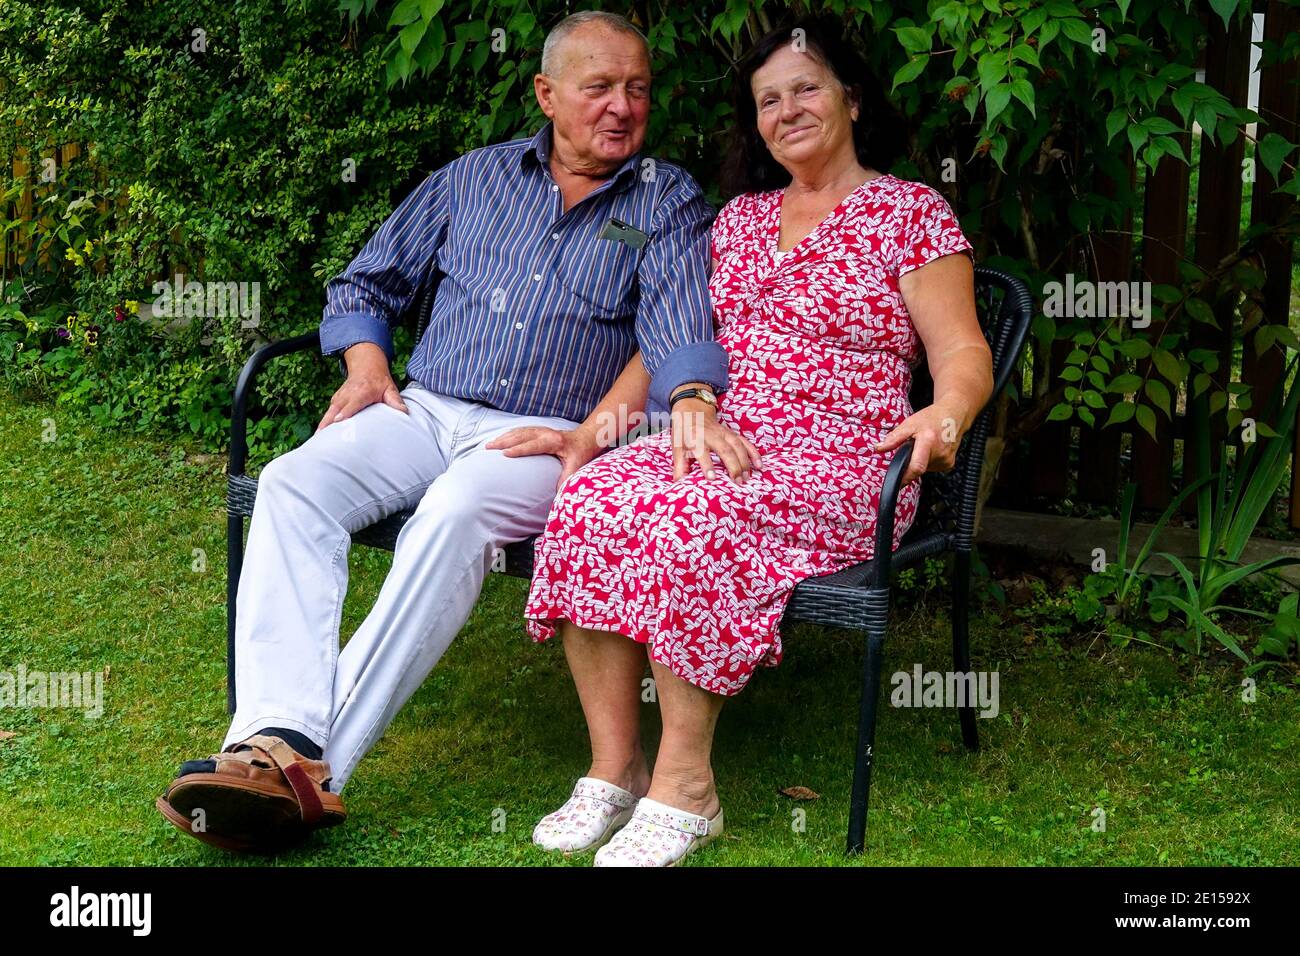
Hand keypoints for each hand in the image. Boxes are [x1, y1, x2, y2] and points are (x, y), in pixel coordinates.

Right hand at [316, 345, 408, 431]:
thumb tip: (404, 412)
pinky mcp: (335, 401)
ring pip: (329, 413)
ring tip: (317, 441)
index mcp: (361, 392)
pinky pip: (328, 413)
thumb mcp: (390, 388)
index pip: (352, 404)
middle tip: (322, 438)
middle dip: (328, 423)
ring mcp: (340, 397)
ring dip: (323, 425)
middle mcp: (347, 395)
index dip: (345, 412)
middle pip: (336, 410)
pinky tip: (320, 437)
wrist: (367, 366)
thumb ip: (395, 400)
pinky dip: (323, 424)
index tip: (338, 421)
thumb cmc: (379, 381)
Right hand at [485, 424, 602, 488]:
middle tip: (489, 448)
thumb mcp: (576, 466)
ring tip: (488, 445)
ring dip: (502, 438)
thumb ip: (567, 478)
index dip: (519, 449)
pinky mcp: (537, 430)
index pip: (533, 445)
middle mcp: (545, 433)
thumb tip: (558, 495)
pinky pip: (519, 431)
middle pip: (521, 436)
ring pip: (518, 432)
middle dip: (504, 442)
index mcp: (554, 441)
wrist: (585, 439)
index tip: (504, 454)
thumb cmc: (580, 454)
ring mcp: (540, 430)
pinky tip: (498, 441)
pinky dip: (507, 435)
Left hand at [671, 399, 762, 482]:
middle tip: (737, 482)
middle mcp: (712, 434)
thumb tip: (679, 483)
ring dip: (744, 462)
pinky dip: (753, 453)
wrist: (692, 410)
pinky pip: (745, 442)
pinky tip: (759, 465)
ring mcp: (724, 433)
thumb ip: (679, 466)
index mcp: (695, 438)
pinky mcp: (732, 433)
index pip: (702, 451)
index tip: (712, 478)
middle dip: (733, 466)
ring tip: (747, 478)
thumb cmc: (684, 432)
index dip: (707, 464)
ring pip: (738, 446)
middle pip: (725, 450)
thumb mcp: (677, 446)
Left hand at [872, 402, 967, 484]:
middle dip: (911, 461)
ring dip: (920, 460)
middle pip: (918, 468)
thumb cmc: (932, 418)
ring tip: (924, 446)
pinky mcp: (949, 464)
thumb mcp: (909, 424)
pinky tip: (932, 450)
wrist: (954, 415)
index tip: (897, 484)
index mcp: (928, 442)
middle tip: (913, 447)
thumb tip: (879, 448)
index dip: (905, 478)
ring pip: (924, 468)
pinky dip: (928, 461)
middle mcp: (940, 453)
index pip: (916, 467)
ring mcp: (946, 460)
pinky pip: (932, 467)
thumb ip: (894, 438)